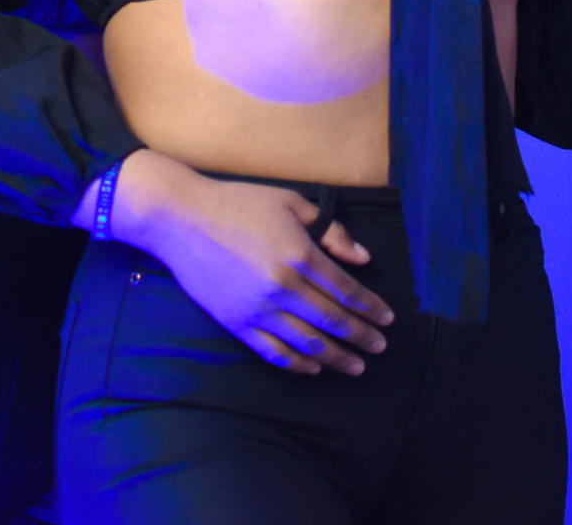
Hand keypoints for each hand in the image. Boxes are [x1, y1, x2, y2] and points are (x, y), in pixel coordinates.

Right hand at [95, 150, 394, 375]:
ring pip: (308, 343)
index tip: (389, 319)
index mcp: (300, 255)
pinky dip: (298, 364)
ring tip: (356, 366)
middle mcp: (283, 287)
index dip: (371, 308)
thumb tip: (363, 258)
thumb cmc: (239, 204)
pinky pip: (274, 352)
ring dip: (337, 358)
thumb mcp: (292, 204)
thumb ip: (332, 232)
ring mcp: (259, 309)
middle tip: (381, 348)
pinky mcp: (237, 323)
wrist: (182, 220)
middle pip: (333, 321)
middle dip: (362, 337)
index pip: (347, 290)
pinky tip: (314, 368)